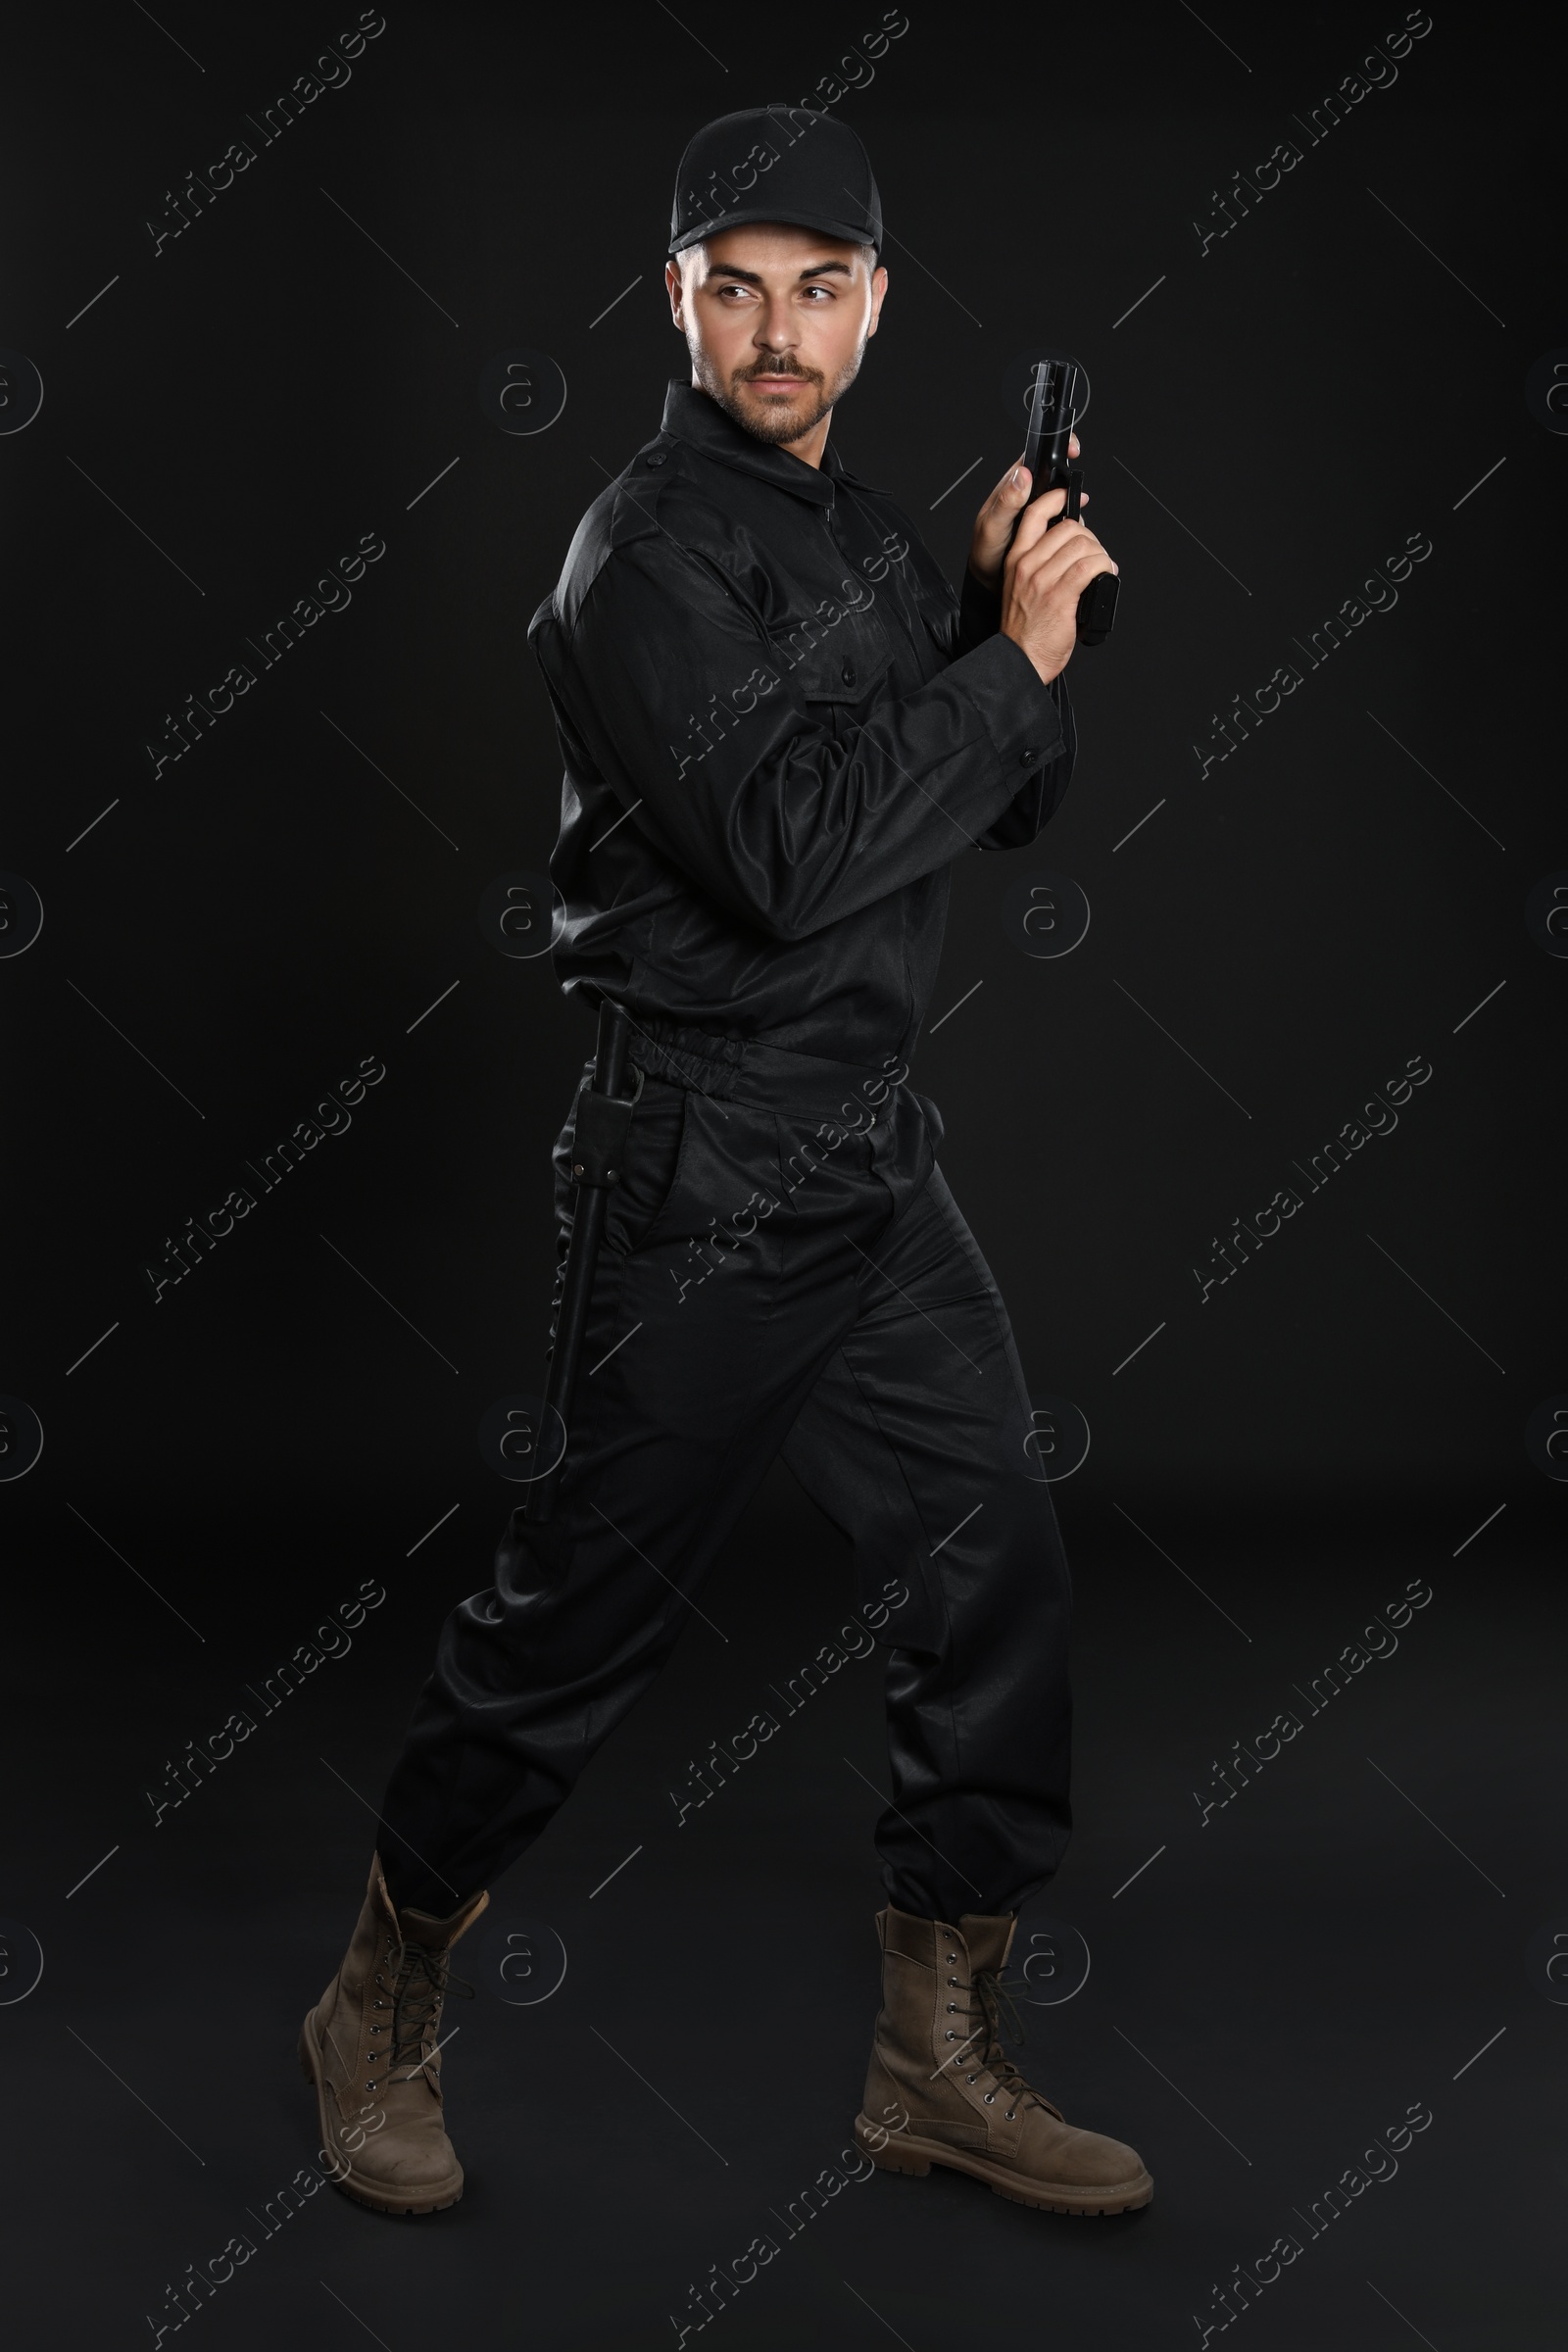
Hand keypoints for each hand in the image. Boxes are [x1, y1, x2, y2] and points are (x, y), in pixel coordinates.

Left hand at [966, 439, 1081, 593]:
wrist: (990, 579)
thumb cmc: (985, 551)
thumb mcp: (993, 525)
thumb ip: (1006, 501)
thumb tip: (1022, 475)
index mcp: (1012, 486)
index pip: (1036, 456)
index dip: (1055, 449)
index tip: (1072, 451)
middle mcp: (1026, 494)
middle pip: (1054, 476)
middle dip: (1070, 482)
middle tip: (1078, 495)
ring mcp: (1037, 510)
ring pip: (1062, 498)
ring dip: (1073, 505)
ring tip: (1075, 516)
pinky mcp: (1045, 526)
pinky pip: (1063, 518)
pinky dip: (1072, 522)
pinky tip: (1074, 530)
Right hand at [998, 491, 1116, 686]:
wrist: (1018, 661)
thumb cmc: (1024, 630)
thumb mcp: (1020, 587)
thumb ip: (1039, 563)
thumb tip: (1070, 541)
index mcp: (1016, 559)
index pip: (1035, 513)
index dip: (1058, 499)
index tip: (1073, 499)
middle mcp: (1027, 566)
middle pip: (1069, 528)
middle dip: (1090, 538)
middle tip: (1095, 555)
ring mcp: (1043, 581)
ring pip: (1083, 545)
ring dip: (1101, 555)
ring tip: (1102, 569)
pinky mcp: (1060, 596)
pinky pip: (1090, 567)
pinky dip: (1104, 568)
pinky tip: (1105, 577)